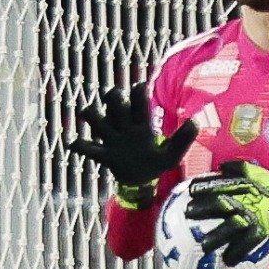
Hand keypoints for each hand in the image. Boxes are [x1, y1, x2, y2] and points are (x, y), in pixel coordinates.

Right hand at [66, 84, 196, 206]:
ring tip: (90, 115)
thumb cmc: (155, 163)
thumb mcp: (172, 154)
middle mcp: (125, 127)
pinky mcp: (104, 155)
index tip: (139, 87)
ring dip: (92, 115)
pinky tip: (73, 144)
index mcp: (142, 124)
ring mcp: (112, 140)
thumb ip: (182, 139)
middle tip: (116, 100)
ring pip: (97, 119)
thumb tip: (195, 122)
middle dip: (114, 97)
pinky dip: (79, 146)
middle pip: (115, 103)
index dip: (137, 91)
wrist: (141, 181)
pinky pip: (88, 149)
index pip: (138, 101)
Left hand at [186, 161, 268, 263]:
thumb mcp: (255, 172)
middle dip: (203, 210)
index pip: (218, 185)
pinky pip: (247, 244)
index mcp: (242, 187)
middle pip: (220, 205)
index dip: (203, 187)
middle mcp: (245, 201)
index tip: (189, 191)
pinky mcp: (261, 231)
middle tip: (188, 215)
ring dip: (217, 236)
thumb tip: (220, 166)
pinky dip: (237, 253)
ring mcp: (253, 217)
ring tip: (203, 246)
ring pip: (231, 227)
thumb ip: (238, 168)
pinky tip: (227, 261)